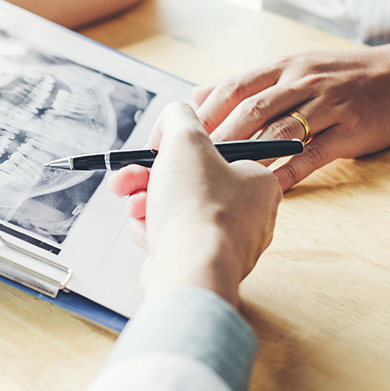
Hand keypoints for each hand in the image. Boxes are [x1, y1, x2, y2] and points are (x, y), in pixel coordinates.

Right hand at [109, 103, 281, 306]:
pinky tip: (148, 234)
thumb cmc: (198, 209)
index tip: (155, 149)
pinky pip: (173, 238)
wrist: (190, 273)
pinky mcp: (202, 264)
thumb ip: (178, 117)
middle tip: (131, 177)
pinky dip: (154, 232)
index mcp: (259, 181)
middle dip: (151, 177)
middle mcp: (249, 214)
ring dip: (147, 202)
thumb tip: (173, 119)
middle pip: (189, 181)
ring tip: (136, 206)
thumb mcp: (185, 140)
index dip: (177, 147)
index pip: (215, 151)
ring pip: (175, 210)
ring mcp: (225, 243)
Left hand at [194, 48, 389, 190]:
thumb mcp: (292, 70)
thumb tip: (197, 98)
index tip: (172, 137)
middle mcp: (301, 82)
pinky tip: (266, 188)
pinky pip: (314, 154)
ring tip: (218, 178)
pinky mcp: (351, 130)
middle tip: (187, 166)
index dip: (201, 114)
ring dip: (246, 154)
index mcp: (282, 68)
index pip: (232, 88)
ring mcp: (327, 105)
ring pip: (280, 130)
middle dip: (216, 138)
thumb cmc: (340, 78)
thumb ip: (247, 86)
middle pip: (251, 110)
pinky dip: (288, 171)